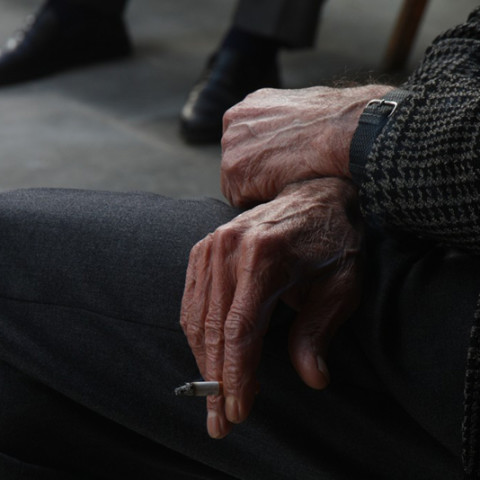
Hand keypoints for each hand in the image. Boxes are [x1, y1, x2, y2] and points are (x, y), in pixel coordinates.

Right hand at [180, 177, 362, 438]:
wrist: (315, 195)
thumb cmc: (333, 241)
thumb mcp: (341, 286)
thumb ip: (319, 330)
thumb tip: (313, 378)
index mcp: (265, 257)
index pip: (241, 330)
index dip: (237, 375)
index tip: (237, 412)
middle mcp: (230, 248)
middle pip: (213, 328)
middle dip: (215, 379)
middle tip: (219, 421)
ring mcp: (212, 245)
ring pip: (196, 317)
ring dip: (203, 360)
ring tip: (213, 395)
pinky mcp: (204, 248)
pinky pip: (191, 299)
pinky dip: (196, 333)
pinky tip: (206, 355)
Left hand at [221, 85, 392, 206]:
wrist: (339, 131)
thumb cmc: (330, 122)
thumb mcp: (295, 109)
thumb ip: (275, 123)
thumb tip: (278, 135)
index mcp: (246, 109)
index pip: (241, 146)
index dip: (262, 161)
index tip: (281, 163)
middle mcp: (232, 126)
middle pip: (236, 164)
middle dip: (256, 174)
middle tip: (285, 173)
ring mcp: (230, 148)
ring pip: (237, 183)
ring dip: (258, 188)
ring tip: (286, 179)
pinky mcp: (235, 172)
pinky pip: (241, 199)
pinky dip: (260, 200)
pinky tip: (282, 187)